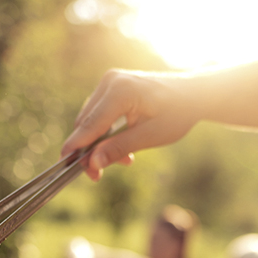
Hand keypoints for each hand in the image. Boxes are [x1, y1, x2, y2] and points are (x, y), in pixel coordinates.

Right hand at [61, 70, 198, 179]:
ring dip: (100, 143)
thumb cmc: (177, 113)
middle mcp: (110, 81)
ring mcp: (110, 82)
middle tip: (96, 176)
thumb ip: (119, 148)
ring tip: (124, 161)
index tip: (63, 165)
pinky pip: (100, 114)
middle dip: (90, 150)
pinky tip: (124, 149)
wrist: (193, 94)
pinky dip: (106, 133)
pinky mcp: (112, 87)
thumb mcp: (150, 136)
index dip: (77, 147)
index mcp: (121, 90)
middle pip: (87, 123)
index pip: (91, 124)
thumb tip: (92, 164)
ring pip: (91, 120)